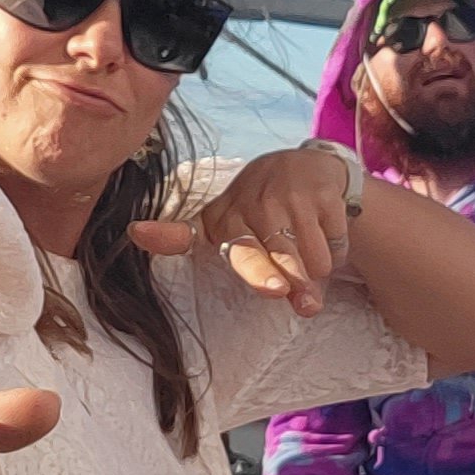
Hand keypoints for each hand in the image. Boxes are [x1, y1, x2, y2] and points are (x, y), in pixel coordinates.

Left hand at [130, 147, 353, 315]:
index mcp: (218, 221)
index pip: (184, 233)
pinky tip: (325, 233)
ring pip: (305, 263)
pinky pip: (332, 248)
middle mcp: (246, 205)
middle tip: (293, 298)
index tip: (137, 232)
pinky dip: (336, 253)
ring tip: (309, 254)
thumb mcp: (241, 233)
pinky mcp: (319, 193)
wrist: (310, 167)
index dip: (162, 235)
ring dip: (315, 272)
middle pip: (257, 260)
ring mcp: (283, 196)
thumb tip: (302, 307)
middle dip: (273, 280)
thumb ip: (254, 274)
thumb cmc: (267, 213)